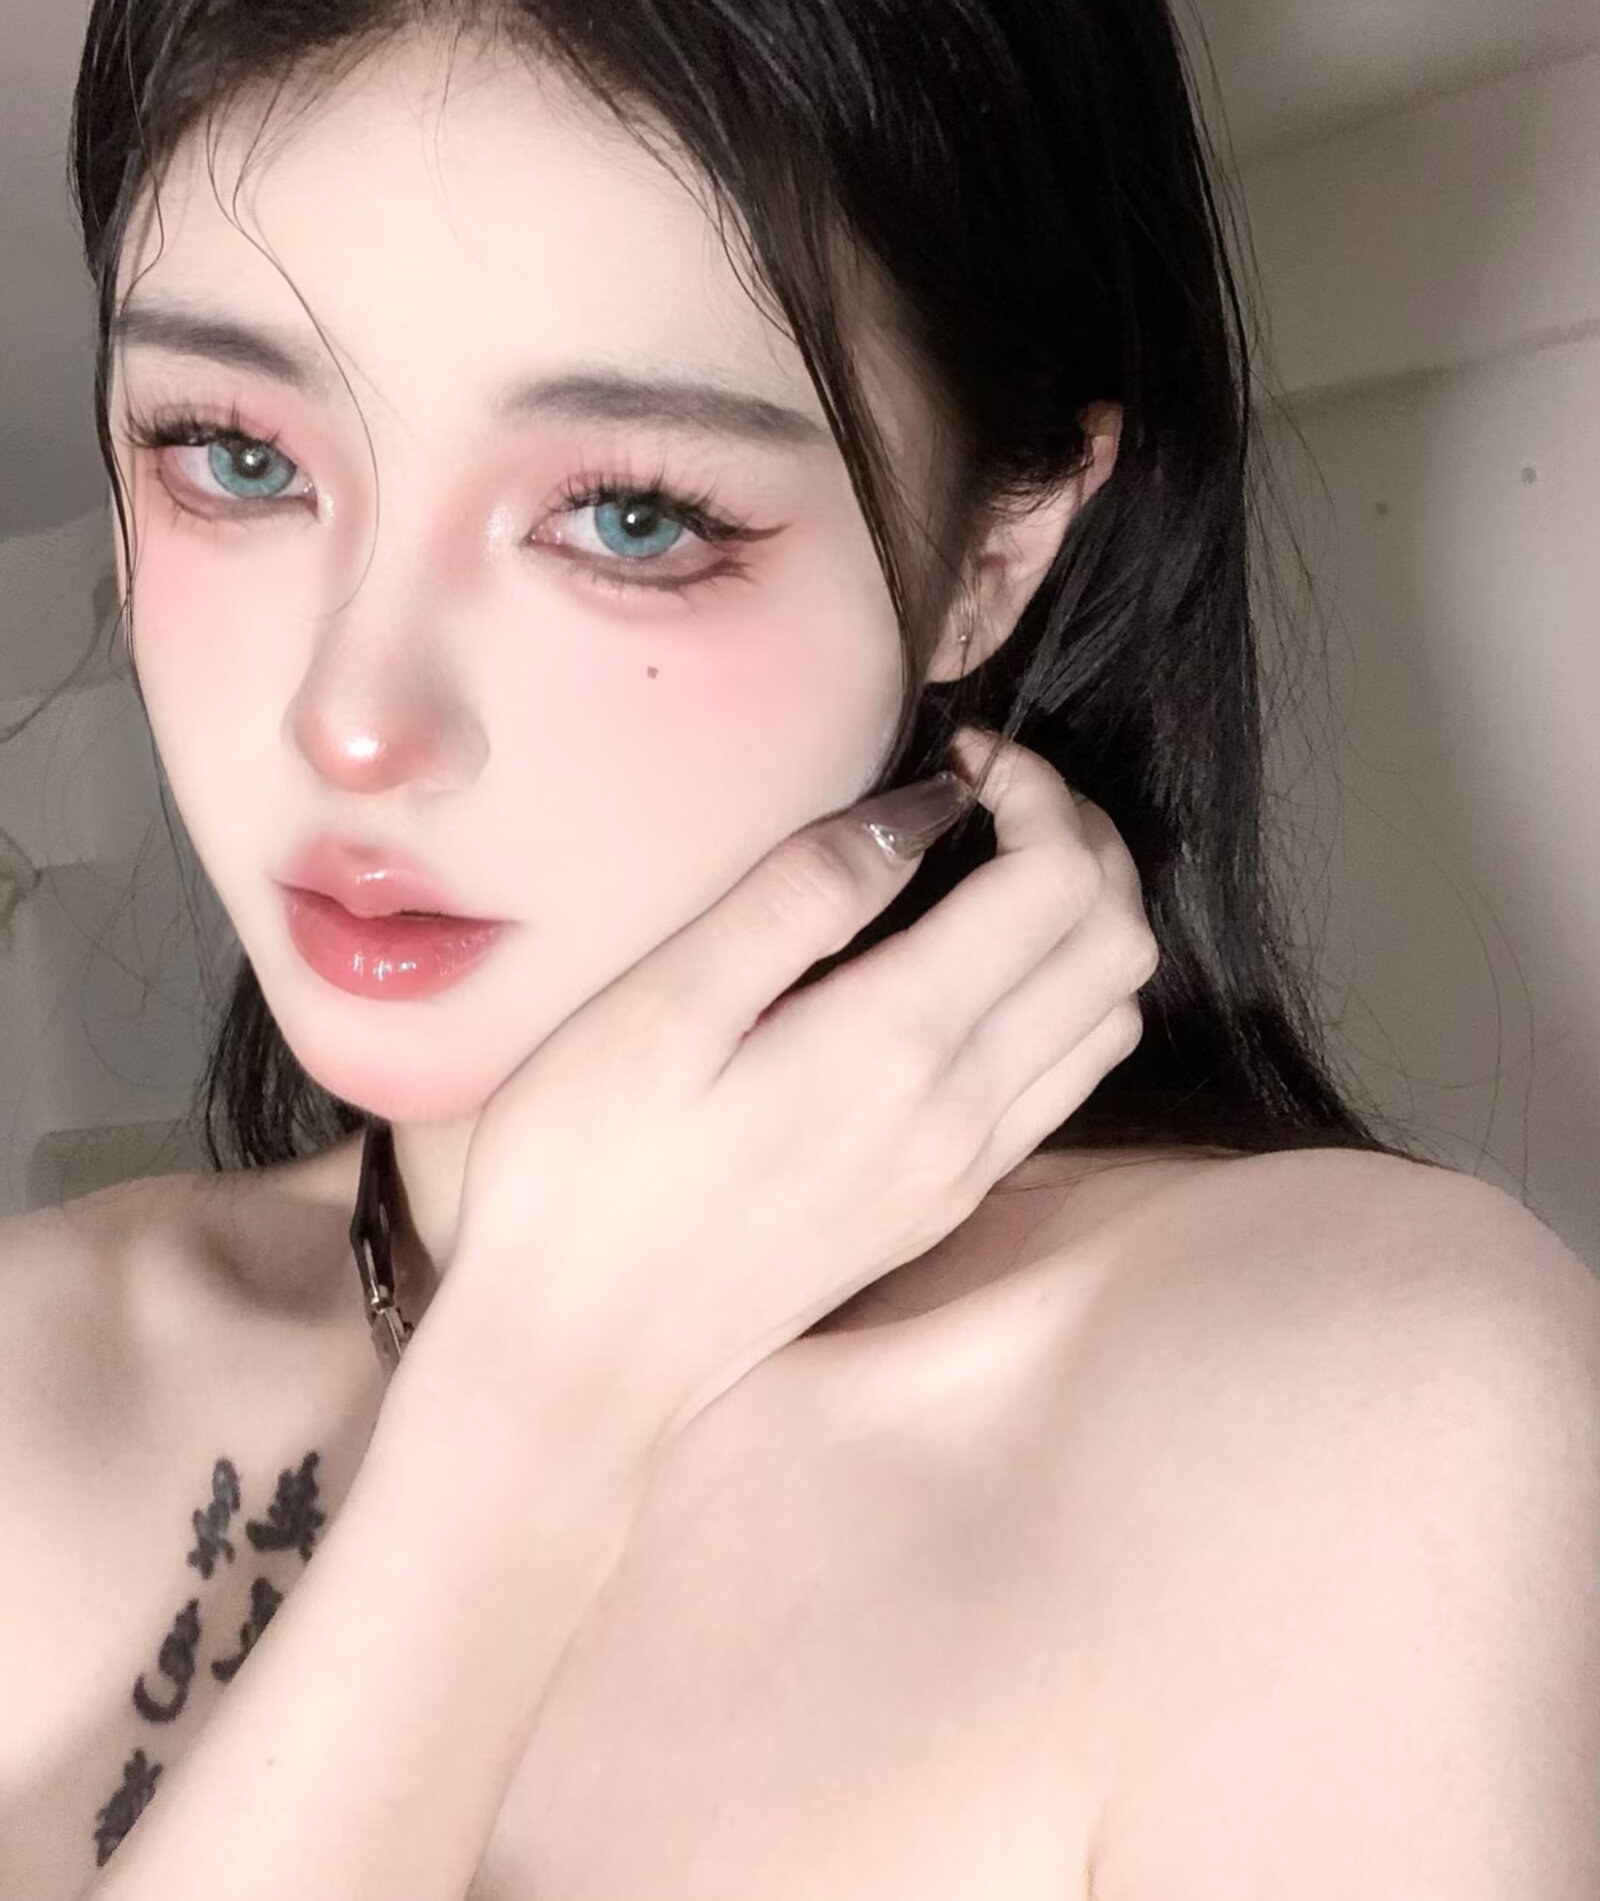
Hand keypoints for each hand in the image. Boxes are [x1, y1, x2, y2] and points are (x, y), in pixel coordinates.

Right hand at [431, 727, 1159, 1449]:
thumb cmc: (583, 1173)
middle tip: (992, 800)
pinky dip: (1062, 1003)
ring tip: (992, 873)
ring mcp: (965, 1170)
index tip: (966, 758)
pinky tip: (972, 979)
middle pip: (1117, 944)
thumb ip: (801, 895)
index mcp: (899, 1044)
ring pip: (1110, 1018)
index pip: (1060, 884)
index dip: (1038, 791)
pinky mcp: (944, 1206)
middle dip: (1083, 842)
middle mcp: (965, 1113)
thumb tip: (920, 813)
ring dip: (1085, 924)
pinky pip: (1064, 1086)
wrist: (578, 1364)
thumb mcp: (662, 1006)